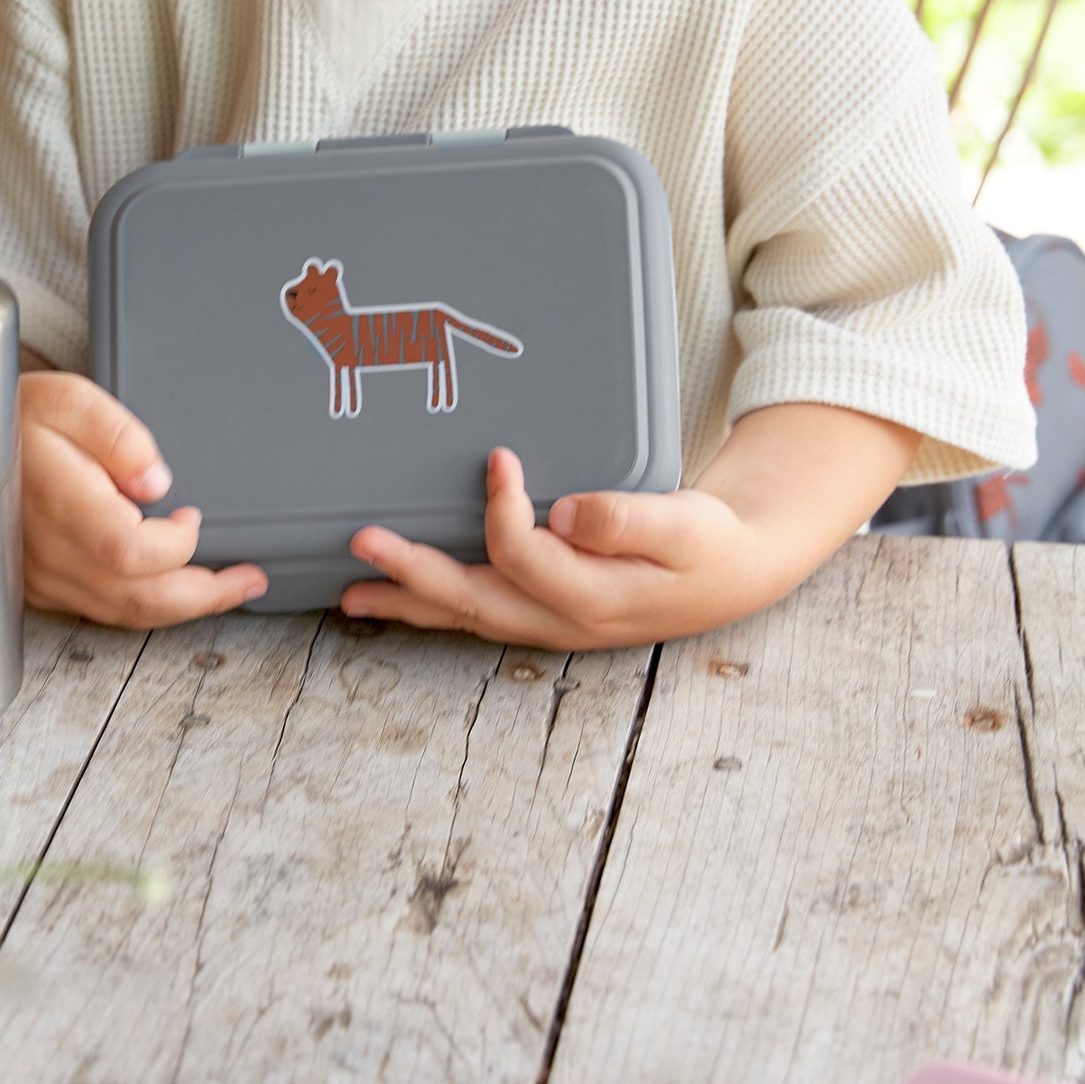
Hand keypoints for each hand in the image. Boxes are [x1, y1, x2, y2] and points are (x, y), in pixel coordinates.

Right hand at [20, 370, 267, 626]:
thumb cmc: (16, 416)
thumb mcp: (68, 398)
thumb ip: (118, 434)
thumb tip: (156, 481)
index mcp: (57, 501)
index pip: (129, 551)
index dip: (175, 544)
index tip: (191, 516)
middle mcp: (47, 549)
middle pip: (136, 597)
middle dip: (204, 594)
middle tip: (248, 580)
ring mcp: (42, 574)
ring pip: (122, 613)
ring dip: (183, 606)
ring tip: (228, 588)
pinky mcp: (41, 586)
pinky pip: (103, 610)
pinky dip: (148, 605)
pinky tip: (176, 589)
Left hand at [341, 405, 919, 648]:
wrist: (734, 574)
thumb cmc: (708, 545)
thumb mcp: (685, 525)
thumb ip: (629, 518)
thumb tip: (565, 512)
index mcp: (596, 597)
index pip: (527, 556)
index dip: (504, 509)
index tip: (499, 459)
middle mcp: (562, 620)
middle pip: (475, 600)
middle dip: (413, 573)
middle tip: (363, 540)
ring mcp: (550, 624)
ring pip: (467, 617)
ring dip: (408, 603)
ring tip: (350, 594)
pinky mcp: (545, 613)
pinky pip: (478, 614)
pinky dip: (433, 607)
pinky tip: (399, 596)